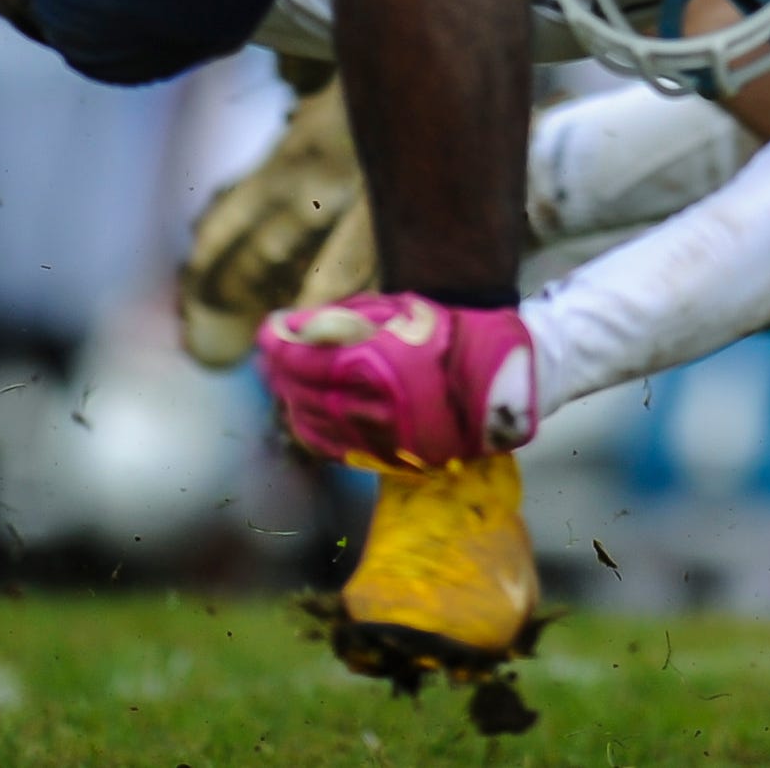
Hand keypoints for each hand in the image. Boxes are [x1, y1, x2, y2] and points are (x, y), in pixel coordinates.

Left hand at [256, 291, 538, 466]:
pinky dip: (312, 428)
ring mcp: (381, 438)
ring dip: (291, 399)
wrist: (501, 378)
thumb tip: (290, 328)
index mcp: (378, 365)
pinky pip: (333, 448)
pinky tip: (308, 409)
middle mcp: (375, 407)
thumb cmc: (448, 334)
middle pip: (302, 392)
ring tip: (287, 377)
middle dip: (281, 370)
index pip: (306, 359)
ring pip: (313, 424)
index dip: (279, 344)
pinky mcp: (389, 458)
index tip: (268, 329)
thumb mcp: (398, 311)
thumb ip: (343, 320)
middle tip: (273, 351)